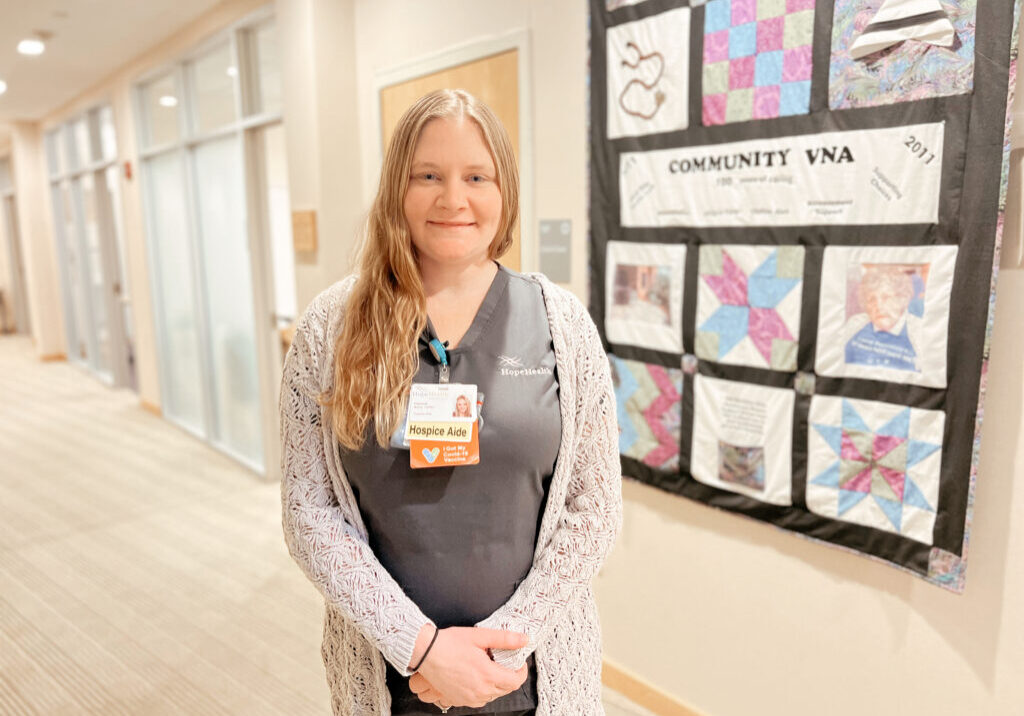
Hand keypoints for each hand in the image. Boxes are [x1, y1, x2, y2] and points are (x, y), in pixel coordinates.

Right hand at [412, 626, 528, 707]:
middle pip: (506, 689)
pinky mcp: (458, 700)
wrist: (425, 653)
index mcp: (487, 675)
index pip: (515, 681)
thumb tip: (523, 640)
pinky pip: (478, 699)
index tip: (518, 663)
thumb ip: (504, 639)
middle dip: (509, 676)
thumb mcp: (480, 636)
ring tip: (488, 667)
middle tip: (502, 661)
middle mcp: (480, 691)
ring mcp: (469, 698)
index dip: (521, 671)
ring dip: (496, 684)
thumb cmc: (449, 644)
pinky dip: (482, 690)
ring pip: (492, 695)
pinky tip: (476, 677)